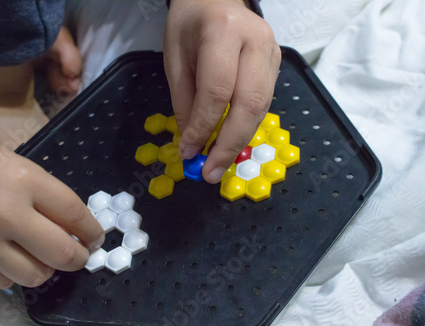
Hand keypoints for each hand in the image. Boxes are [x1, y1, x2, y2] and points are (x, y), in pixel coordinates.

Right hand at [0, 141, 103, 288]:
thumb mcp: (24, 169)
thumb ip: (50, 198)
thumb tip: (76, 230)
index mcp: (26, 182)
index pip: (74, 214)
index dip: (92, 231)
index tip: (96, 238)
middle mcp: (6, 214)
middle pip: (61, 252)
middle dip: (79, 257)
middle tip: (80, 254)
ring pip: (35, 275)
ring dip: (48, 268)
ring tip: (44, 257)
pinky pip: (4, 282)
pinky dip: (15, 273)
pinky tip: (14, 259)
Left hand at [164, 0, 280, 182]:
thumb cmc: (189, 26)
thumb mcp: (175, 59)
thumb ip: (185, 102)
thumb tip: (192, 145)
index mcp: (223, 32)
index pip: (217, 90)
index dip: (203, 126)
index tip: (189, 152)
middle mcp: (256, 40)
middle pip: (249, 103)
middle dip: (229, 144)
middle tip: (210, 172)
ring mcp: (272, 52)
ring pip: (261, 107)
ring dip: (240, 140)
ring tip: (219, 163)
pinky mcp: (277, 64)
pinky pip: (263, 103)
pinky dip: (246, 126)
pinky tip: (230, 141)